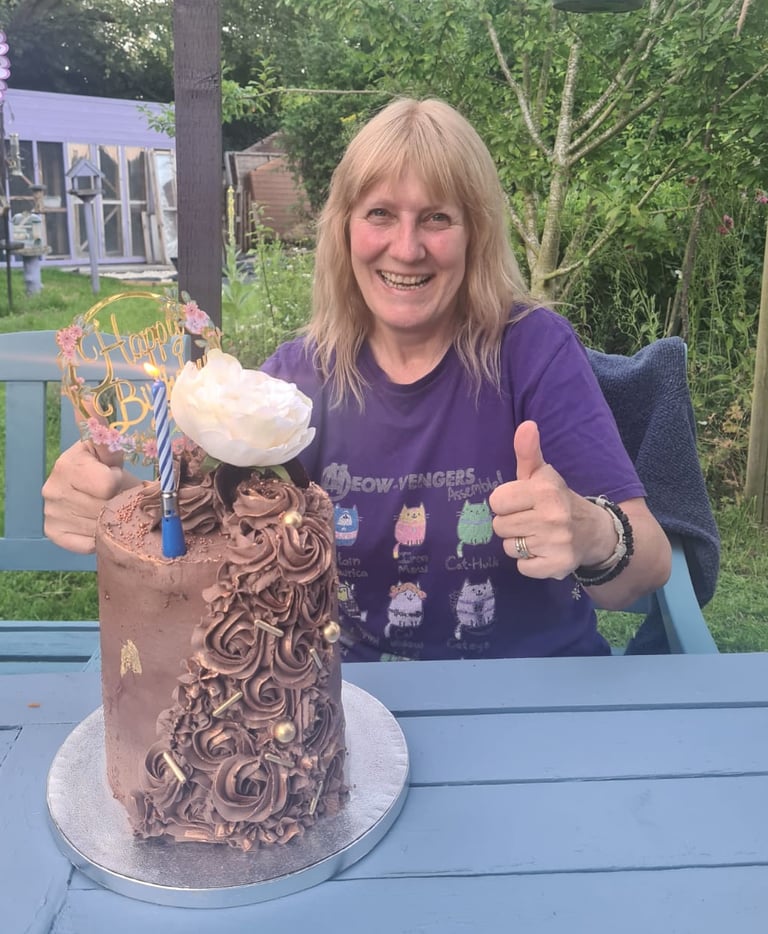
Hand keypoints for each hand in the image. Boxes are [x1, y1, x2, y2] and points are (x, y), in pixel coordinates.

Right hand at [42, 436, 129, 553]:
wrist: (93, 488)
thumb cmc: (107, 468)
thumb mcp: (111, 452)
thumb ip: (106, 435)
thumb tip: (90, 403)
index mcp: (67, 464)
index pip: (107, 485)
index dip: (119, 482)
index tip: (116, 477)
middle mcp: (52, 489)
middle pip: (104, 507)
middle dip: (117, 502)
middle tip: (115, 495)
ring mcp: (50, 513)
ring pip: (97, 527)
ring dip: (110, 520)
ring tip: (109, 507)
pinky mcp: (53, 533)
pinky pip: (86, 544)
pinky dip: (98, 537)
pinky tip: (98, 523)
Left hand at [488, 421, 614, 579]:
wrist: (594, 531)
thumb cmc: (557, 500)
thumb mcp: (542, 475)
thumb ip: (528, 452)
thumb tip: (526, 425)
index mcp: (545, 490)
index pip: (496, 501)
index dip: (506, 503)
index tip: (521, 503)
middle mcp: (552, 515)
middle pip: (500, 526)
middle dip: (511, 524)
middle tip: (530, 520)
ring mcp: (556, 542)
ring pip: (509, 547)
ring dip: (519, 544)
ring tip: (537, 536)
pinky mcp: (557, 566)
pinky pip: (522, 567)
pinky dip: (530, 563)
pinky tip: (543, 552)